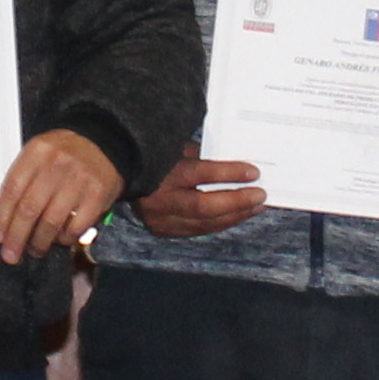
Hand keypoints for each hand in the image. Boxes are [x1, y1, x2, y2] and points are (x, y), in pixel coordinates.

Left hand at [0, 128, 125, 266]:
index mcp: (37, 151)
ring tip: (35, 250)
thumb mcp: (40, 155)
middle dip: (17, 237)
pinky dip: (64, 239)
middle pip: (29, 208)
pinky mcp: (98, 194)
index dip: (2, 217)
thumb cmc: (65, 154)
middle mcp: (57, 163)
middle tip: (11, 254)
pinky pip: (75, 226)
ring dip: (39, 242)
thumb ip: (23, 180)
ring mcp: (79, 179)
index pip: (12, 189)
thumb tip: (5, 220)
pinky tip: (59, 240)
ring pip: (51, 221)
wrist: (103, 143)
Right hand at [131, 151, 270, 241]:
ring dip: (234, 216)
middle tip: (261, 195)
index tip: (253, 172)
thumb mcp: (174, 148)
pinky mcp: (162, 230)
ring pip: (204, 223)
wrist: (117, 177)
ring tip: (256, 207)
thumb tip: (233, 162)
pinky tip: (237, 216)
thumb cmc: (153, 158)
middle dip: (237, 201)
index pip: (200, 174)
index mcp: (162, 172)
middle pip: (204, 205)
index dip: (229, 173)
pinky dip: (220, 223)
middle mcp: (160, 199)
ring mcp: (160, 219)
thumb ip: (200, 154)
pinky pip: (198, 230)